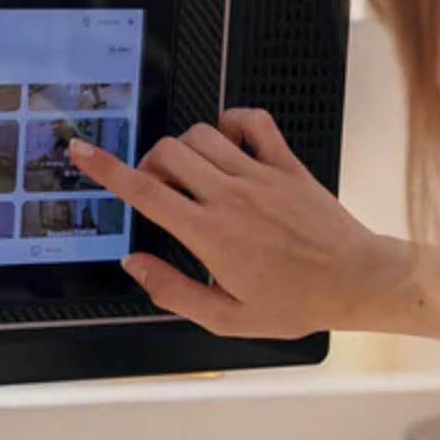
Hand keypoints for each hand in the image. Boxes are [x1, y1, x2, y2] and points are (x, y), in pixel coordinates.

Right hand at [68, 108, 395, 338]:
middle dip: (149, 163)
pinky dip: (233, 120)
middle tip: (157, 189)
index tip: (82, 150)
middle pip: (168, 152)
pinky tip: (229, 142)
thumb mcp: (227, 318)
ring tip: (191, 174)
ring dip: (185, 147)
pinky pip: (253, 121)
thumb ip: (173, 291)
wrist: (358, 283)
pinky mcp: (287, 164)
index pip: (145, 191)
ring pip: (202, 134)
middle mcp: (230, 196)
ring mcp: (260, 175)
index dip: (107, 168)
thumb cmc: (297, 304)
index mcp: (210, 235)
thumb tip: (135, 263)